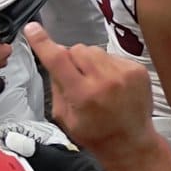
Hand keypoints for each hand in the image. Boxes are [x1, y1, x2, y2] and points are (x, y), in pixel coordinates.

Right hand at [22, 23, 154, 161]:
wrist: (131, 141)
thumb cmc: (94, 133)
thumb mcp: (65, 117)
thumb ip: (57, 87)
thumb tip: (53, 60)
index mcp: (83, 94)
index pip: (58, 60)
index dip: (43, 42)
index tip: (32, 28)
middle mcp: (105, 80)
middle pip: (77, 50)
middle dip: (70, 59)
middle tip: (74, 76)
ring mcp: (125, 72)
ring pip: (96, 50)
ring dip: (89, 61)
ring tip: (95, 82)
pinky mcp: (138, 69)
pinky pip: (113, 56)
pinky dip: (107, 66)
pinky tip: (111, 84)